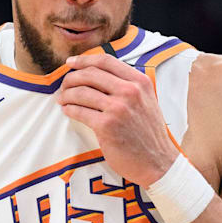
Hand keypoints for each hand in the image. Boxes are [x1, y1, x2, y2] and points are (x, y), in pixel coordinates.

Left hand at [55, 54, 177, 185]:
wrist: (158, 162)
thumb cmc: (149, 134)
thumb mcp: (146, 101)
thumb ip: (128, 86)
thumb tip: (97, 75)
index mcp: (140, 82)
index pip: (106, 61)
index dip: (84, 60)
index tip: (71, 64)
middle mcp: (130, 91)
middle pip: (90, 74)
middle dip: (71, 78)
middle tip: (64, 85)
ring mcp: (118, 108)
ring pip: (81, 92)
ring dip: (67, 95)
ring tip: (63, 99)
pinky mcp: (106, 126)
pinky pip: (79, 111)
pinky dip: (69, 109)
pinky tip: (68, 111)